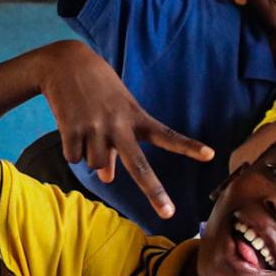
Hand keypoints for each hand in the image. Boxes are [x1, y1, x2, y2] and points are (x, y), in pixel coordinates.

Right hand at [41, 41, 213, 219]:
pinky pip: (74, 158)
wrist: (65, 62)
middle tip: (169, 213)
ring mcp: (96, 127)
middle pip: (139, 165)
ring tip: (86, 127)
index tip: (210, 155)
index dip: (188, 147)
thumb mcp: (115, 111)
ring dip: (90, 155)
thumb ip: (115, 149)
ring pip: (97, 165)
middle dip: (154, 191)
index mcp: (136, 117)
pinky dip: (71, 149)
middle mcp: (119, 124)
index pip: (167, 135)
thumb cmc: (98, 88)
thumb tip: (106, 179)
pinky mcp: (72, 129)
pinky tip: (70, 126)